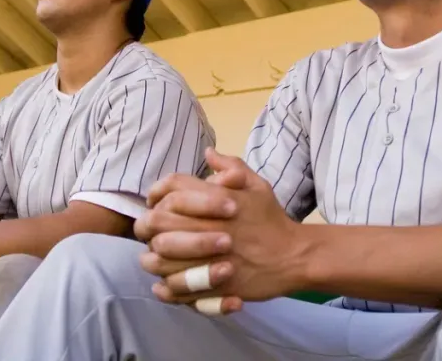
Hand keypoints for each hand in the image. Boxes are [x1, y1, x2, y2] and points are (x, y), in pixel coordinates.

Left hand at [134, 148, 309, 313]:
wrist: (294, 256)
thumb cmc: (271, 219)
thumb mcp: (257, 185)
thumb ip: (231, 166)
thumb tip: (208, 153)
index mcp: (218, 200)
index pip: (172, 188)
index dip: (157, 192)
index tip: (155, 202)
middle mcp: (210, 226)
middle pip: (158, 221)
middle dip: (148, 225)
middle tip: (149, 231)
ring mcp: (210, 257)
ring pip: (161, 257)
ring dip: (152, 257)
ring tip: (154, 257)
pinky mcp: (214, 285)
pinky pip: (176, 288)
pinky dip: (165, 288)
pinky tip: (163, 284)